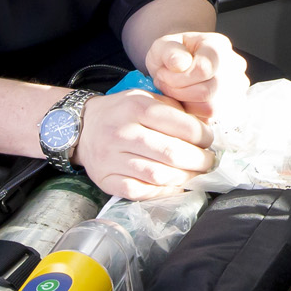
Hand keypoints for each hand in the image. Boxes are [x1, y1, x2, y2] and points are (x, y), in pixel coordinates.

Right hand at [74, 88, 214, 199]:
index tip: (209, 141)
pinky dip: (162, 192)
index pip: (181, 125)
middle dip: (199, 161)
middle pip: (172, 153)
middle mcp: (122, 133)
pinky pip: (140, 191)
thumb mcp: (144, 98)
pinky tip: (174, 186)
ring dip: (184, 178)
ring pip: (158, 175)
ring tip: (194, 174)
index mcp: (136, 107)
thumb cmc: (121, 113)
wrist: (82, 127)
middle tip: (208, 162)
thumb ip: (173, 109)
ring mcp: (112, 158)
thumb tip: (205, 127)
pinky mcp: (106, 179)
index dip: (203, 137)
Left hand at [145, 30, 248, 120]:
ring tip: (175, 90)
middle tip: (165, 83)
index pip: (204, 69)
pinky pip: (210, 118)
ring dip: (185, 103)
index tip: (163, 73)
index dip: (178, 77)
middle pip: (208, 91)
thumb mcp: (162, 46)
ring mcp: (237, 89)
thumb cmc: (172, 55)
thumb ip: (169, 51)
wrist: (178, 67)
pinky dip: (193, 112)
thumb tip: (180, 64)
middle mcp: (235, 67)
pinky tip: (185, 100)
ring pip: (211, 108)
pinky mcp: (232, 109)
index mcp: (219, 46)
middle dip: (178, 91)